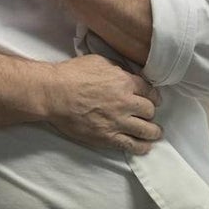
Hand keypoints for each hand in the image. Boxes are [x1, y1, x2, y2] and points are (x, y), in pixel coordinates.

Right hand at [45, 55, 162, 154]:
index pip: (149, 90)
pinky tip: (144, 146)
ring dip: (153, 131)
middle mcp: (125, 102)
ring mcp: (118, 122)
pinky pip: (132, 145)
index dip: (153, 95)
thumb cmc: (71, 75)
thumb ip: (116, 69)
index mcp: (124, 82)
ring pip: (147, 130)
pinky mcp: (108, 137)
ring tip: (154, 132)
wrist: (54, 93)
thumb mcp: (98, 61)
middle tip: (148, 114)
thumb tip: (125, 74)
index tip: (153, 98)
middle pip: (150, 110)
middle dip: (150, 111)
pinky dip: (142, 147)